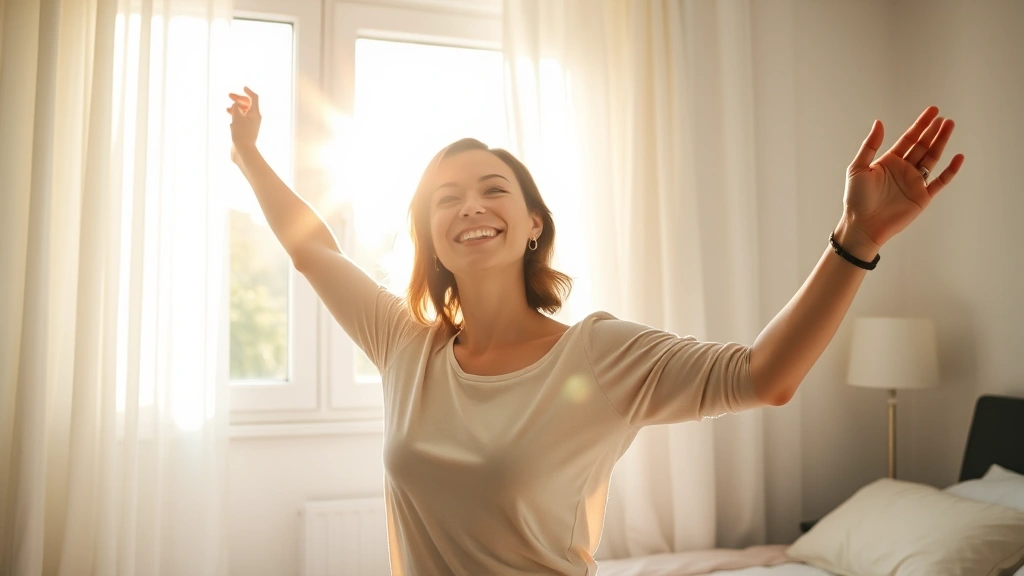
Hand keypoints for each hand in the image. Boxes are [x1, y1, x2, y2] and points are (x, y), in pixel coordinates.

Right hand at [226, 86, 260, 165]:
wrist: (243, 151)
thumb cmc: (241, 133)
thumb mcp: (237, 117)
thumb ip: (236, 108)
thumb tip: (235, 104)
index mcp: (255, 113)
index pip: (254, 98)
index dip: (248, 92)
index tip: (243, 87)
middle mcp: (254, 119)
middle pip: (247, 105)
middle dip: (238, 99)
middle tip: (229, 95)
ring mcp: (250, 126)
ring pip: (243, 113)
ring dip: (236, 109)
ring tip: (227, 109)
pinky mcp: (245, 132)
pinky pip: (241, 122)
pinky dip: (235, 118)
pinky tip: (231, 123)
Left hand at [842, 106, 964, 249]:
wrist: (863, 225)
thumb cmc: (856, 198)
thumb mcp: (858, 168)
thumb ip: (870, 145)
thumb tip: (879, 122)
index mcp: (889, 161)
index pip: (909, 138)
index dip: (920, 124)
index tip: (933, 110)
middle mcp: (903, 169)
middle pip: (923, 146)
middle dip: (933, 131)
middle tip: (944, 118)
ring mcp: (914, 182)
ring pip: (932, 159)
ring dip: (941, 143)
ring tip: (950, 127)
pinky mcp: (922, 197)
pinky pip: (940, 181)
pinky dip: (950, 170)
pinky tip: (958, 157)